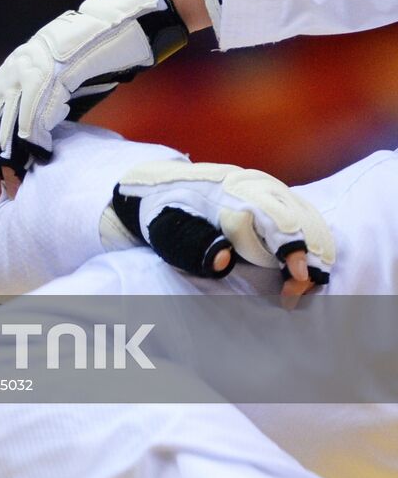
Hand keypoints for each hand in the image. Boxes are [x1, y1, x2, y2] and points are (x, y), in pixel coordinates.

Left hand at [0, 0, 188, 199]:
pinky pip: (37, 118)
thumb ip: (36, 99)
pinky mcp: (54, 78)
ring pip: (9, 125)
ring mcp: (32, 73)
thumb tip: (28, 137)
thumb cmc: (91, 54)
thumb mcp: (53, 75)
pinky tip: (41, 158)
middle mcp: (14, 69)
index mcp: (11, 68)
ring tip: (15, 184)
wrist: (118, 23)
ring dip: (12, 160)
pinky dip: (36, 143)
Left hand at [113, 160, 335, 304]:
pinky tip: (299, 269)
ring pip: (310, 219)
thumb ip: (193, 246)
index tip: (296, 278)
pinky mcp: (276, 194)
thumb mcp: (168, 232)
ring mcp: (269, 187)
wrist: (164, 187)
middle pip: (301, 220)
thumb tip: (223, 260)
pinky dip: (312, 244)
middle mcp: (257, 184)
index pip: (275, 217)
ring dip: (314, 254)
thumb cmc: (167, 214)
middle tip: (292, 293)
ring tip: (295, 285)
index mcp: (229, 191)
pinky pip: (307, 217)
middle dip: (307, 258)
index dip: (292, 248)